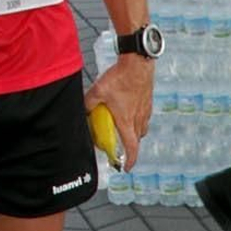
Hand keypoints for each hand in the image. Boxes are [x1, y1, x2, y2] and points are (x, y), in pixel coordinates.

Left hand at [84, 52, 153, 167]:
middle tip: (120, 147)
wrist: (138, 63)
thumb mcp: (98, 91)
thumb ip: (89, 103)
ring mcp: (145, 110)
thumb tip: (83, 109)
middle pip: (136, 140)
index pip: (131, 148)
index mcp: (126, 121)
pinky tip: (129, 111)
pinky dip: (138, 120)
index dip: (129, 161)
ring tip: (124, 129)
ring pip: (141, 129)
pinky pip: (144, 117)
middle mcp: (138, 119)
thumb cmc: (121, 77)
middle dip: (129, 147)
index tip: (125, 167)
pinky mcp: (148, 102)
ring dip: (134, 134)